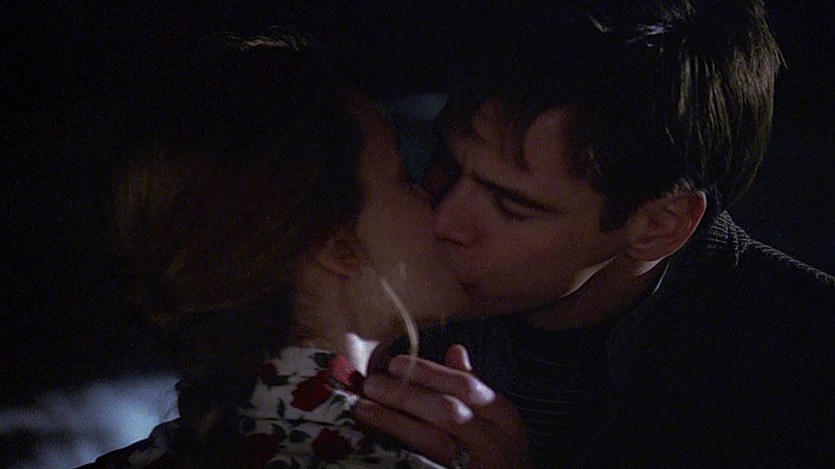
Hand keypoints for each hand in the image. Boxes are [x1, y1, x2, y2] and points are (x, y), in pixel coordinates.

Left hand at [354, 345, 527, 467]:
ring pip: (433, 442)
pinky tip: (375, 441)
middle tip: (372, 384)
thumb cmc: (499, 455)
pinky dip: (399, 451)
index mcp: (505, 419)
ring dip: (394, 422)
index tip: (395, 363)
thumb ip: (473, 388)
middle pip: (447, 412)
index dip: (429, 373)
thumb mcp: (495, 420)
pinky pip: (424, 465)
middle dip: (406, 395)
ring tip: (363, 408)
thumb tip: (454, 350)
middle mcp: (496, 444)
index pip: (466, 386)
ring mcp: (476, 467)